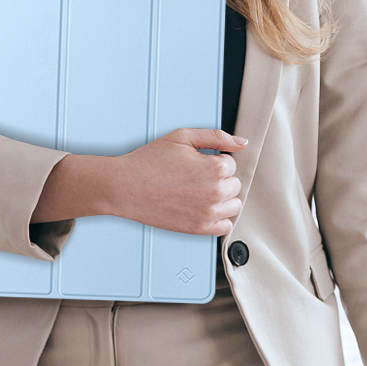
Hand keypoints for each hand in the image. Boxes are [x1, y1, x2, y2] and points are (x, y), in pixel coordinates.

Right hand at [106, 129, 247, 235]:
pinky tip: (202, 208)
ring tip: (198, 192)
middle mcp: (215, 191)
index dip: (214, 161)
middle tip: (195, 177)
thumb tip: (241, 143)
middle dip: (219, 179)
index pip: (231, 164)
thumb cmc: (149, 161)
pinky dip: (218, 218)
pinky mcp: (199, 228)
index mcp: (215, 167)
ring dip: (222, 198)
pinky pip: (225, 226)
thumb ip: (216, 137)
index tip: (197, 164)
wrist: (125, 186)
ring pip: (234, 205)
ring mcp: (208, 212)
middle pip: (235, 185)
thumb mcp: (182, 137)